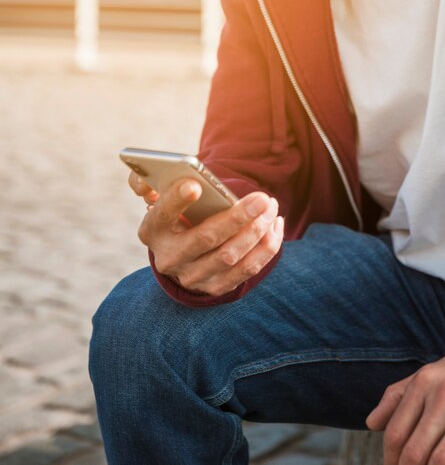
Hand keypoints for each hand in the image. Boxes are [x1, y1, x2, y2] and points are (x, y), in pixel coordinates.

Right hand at [128, 172, 283, 295]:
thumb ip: (148, 182)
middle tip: (262, 199)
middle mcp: (169, 258)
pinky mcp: (216, 288)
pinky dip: (266, 247)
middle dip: (238, 217)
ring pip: (231, 255)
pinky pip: (248, 269)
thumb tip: (144, 180)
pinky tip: (275, 224)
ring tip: (271, 207)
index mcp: (152, 230)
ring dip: (257, 230)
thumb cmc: (179, 215)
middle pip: (206, 238)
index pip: (162, 214)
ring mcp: (193, 277)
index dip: (176, 200)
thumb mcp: (162, 199)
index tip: (195, 185)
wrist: (183, 255)